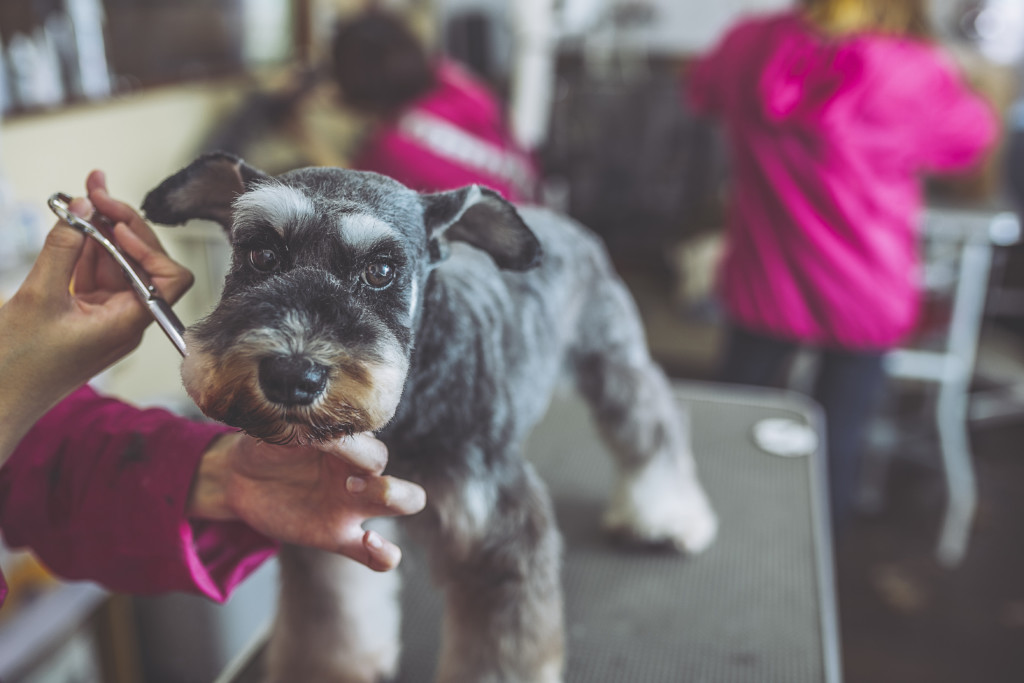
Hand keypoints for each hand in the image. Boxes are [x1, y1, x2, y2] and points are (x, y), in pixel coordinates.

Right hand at [0, 170, 192, 462]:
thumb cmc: (17, 365)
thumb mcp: (37, 297)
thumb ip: (63, 249)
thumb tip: (82, 207)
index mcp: (129, 322)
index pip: (169, 278)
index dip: (149, 245)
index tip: (115, 224)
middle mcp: (126, 319)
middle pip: (142, 262)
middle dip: (121, 223)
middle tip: (93, 186)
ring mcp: (106, 316)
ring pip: (115, 263)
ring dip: (99, 229)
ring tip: (80, 195)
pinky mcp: (84, 314)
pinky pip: (93, 274)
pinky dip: (83, 249)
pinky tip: (71, 223)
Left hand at [189, 432, 426, 571]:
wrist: (241, 477)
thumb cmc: (266, 445)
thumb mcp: (281, 432)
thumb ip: (303, 428)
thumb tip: (317, 426)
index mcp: (348, 448)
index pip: (372, 448)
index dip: (355, 449)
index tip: (323, 446)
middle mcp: (357, 475)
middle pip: (398, 476)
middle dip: (383, 482)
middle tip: (347, 484)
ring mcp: (350, 508)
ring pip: (401, 503)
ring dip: (395, 499)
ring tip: (354, 501)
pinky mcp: (336, 538)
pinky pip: (374, 557)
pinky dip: (384, 555)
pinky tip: (369, 542)